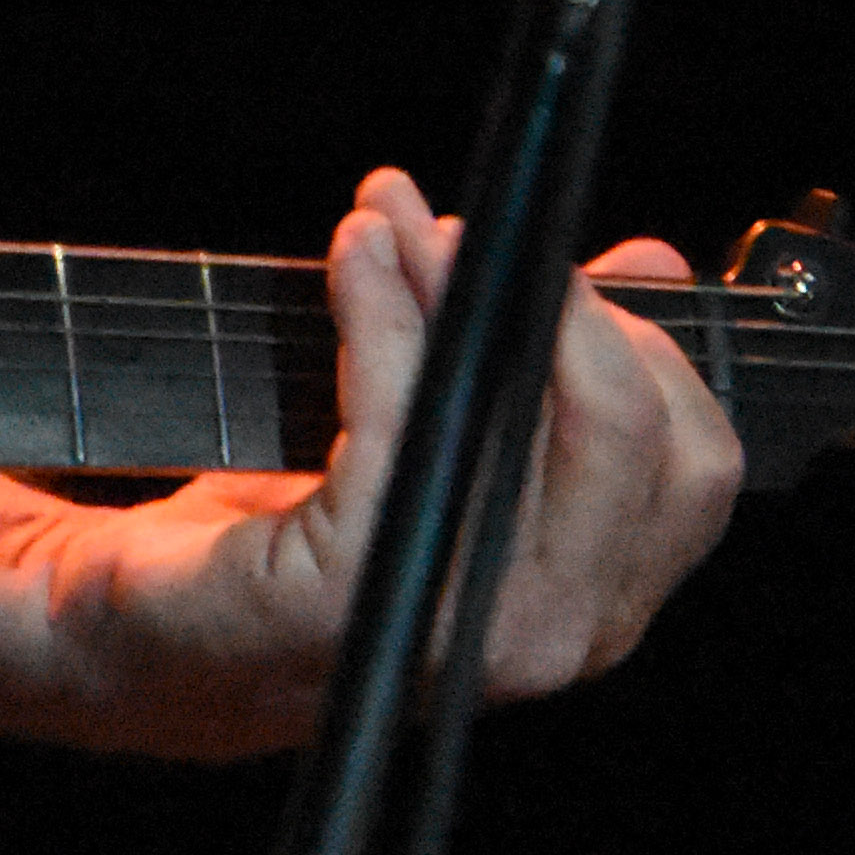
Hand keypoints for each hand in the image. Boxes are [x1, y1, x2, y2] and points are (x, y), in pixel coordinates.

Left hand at [79, 168, 740, 749]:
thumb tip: (649, 262)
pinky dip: (378, 312)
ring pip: (508, 409)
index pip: (694, 461)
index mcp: (602, 602)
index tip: (556, 260)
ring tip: (389, 218)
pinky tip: (353, 258)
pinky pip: (396, 416)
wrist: (161, 636)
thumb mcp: (459, 444)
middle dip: (558, 298)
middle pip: (628, 431)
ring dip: (449, 284)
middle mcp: (556, 633)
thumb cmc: (311, 536)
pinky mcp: (354, 591)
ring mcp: (461, 625)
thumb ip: (559, 367)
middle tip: (463, 229)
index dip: (640, 341)